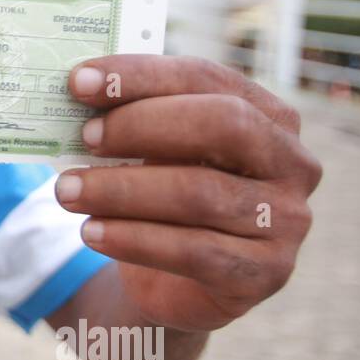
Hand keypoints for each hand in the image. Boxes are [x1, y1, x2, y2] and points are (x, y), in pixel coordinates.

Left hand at [55, 55, 322, 331]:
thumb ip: (132, 121)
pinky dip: (133, 239)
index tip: (78, 80)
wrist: (177, 283)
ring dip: (120, 190)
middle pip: (222, 124)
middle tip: (83, 136)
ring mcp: (287, 221)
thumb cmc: (165, 199)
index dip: (141, 75)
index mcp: (269, 115)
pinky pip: (195, 251)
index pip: (206, 78)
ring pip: (199, 193)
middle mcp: (293, 163)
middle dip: (141, 126)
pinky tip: (90, 233)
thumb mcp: (155, 153)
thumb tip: (78, 91)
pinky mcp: (266, 272)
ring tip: (67, 191)